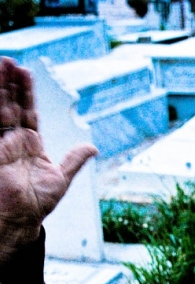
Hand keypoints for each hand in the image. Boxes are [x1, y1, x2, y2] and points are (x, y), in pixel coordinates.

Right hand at [0, 57, 97, 262]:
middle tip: (10, 61)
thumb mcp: (62, 177)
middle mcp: (14, 141)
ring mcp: (1, 143)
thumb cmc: (39, 203)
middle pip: (12, 105)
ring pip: (0, 108)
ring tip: (2, 63)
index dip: (27, 93)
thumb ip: (75, 159)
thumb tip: (93, 147)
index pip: (28, 112)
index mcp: (30, 146)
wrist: (22, 218)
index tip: (26, 73)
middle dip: (11, 84)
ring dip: (1, 87)